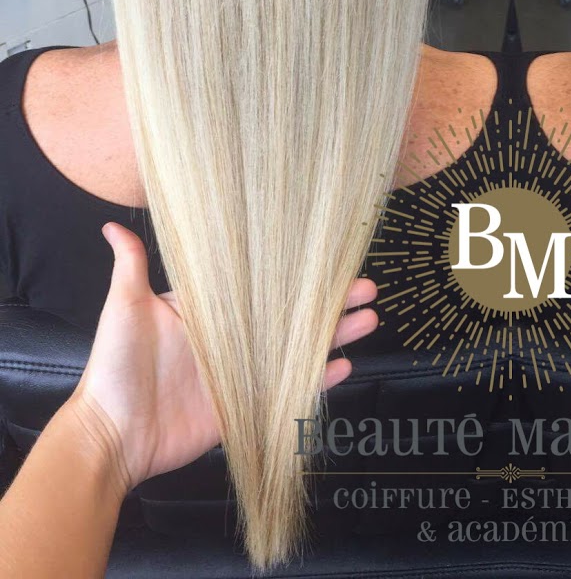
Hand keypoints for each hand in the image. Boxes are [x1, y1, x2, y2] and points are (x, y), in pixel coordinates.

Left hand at [64, 222, 377, 497]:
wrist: (110, 436)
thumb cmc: (115, 369)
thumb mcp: (125, 309)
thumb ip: (131, 268)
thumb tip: (111, 226)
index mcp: (209, 313)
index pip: (264, 287)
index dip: (298, 275)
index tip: (331, 261)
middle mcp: (231, 341)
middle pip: (291, 317)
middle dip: (330, 302)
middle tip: (367, 289)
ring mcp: (241, 375)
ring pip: (299, 351)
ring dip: (334, 336)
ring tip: (369, 320)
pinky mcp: (245, 408)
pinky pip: (290, 392)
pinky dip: (318, 381)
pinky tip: (346, 367)